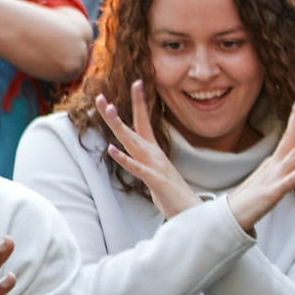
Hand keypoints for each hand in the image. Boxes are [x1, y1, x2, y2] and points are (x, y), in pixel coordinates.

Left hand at [93, 81, 203, 216]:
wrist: (193, 212)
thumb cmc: (172, 193)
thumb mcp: (155, 172)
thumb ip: (143, 161)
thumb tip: (133, 153)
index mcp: (153, 151)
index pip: (144, 121)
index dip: (140, 102)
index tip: (137, 82)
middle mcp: (154, 154)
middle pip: (132, 129)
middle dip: (115, 113)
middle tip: (101, 97)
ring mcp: (156, 166)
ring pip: (134, 143)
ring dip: (120, 127)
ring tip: (109, 111)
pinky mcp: (156, 181)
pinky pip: (138, 168)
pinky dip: (125, 159)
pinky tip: (112, 150)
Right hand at [225, 90, 294, 232]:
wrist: (228, 219)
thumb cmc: (251, 201)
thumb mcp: (275, 183)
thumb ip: (293, 173)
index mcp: (274, 162)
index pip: (290, 135)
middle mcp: (275, 166)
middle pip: (291, 137)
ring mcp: (274, 178)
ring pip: (294, 153)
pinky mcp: (273, 193)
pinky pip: (291, 180)